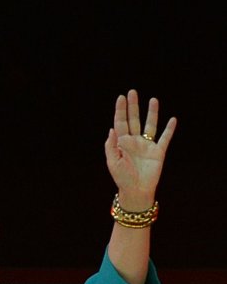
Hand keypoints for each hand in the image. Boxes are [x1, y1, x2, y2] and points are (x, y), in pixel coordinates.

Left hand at [105, 90, 175, 207]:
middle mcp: (135, 142)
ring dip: (152, 113)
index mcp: (122, 144)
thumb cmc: (122, 179)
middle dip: (133, 106)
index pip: (121, 123)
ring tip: (153, 100)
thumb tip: (112, 129)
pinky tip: (172, 119)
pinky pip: (165, 138)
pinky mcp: (158, 152)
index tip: (121, 98)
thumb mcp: (113, 163)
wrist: (136, 191)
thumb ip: (111, 146)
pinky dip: (169, 129)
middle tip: (132, 92)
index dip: (120, 111)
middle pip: (134, 120)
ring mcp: (147, 146)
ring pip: (150, 125)